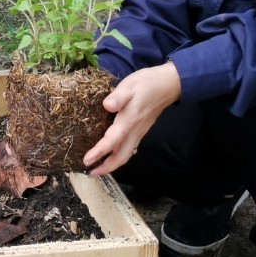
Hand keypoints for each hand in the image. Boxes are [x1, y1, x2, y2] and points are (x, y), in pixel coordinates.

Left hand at [83, 62, 180, 176]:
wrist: (169, 84)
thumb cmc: (147, 83)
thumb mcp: (130, 85)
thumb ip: (118, 97)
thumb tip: (107, 105)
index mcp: (129, 121)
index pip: (112, 141)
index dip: (99, 153)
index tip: (86, 161)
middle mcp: (134, 131)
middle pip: (121, 156)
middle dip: (106, 168)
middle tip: (90, 173)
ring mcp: (139, 132)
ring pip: (125, 154)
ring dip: (112, 163)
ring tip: (97, 167)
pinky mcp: (141, 130)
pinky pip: (129, 148)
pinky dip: (118, 155)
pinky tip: (110, 153)